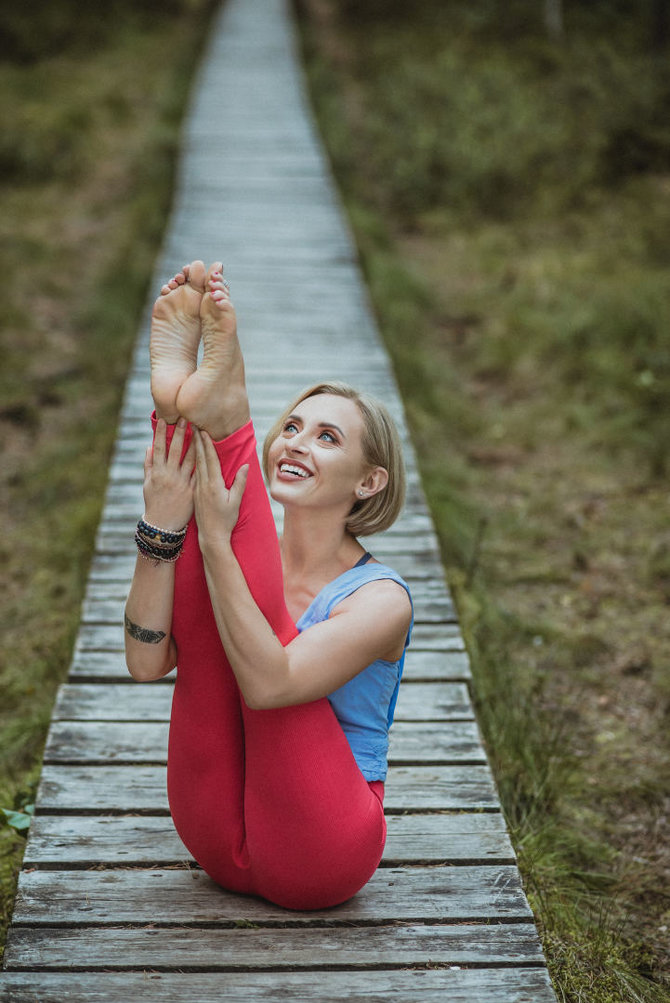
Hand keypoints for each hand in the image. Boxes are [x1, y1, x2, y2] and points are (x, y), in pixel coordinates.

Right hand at [143, 418, 194, 529]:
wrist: (163, 526)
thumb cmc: (154, 503)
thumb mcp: (147, 484)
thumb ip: (148, 465)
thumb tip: (149, 447)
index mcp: (157, 473)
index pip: (160, 448)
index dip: (162, 434)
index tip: (164, 420)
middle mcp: (169, 476)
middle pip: (175, 450)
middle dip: (179, 433)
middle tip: (184, 418)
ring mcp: (181, 483)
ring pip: (189, 459)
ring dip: (194, 443)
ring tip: (198, 430)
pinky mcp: (192, 490)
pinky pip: (199, 473)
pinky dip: (202, 462)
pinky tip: (207, 451)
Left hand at [193, 428, 248, 549]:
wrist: (211, 536)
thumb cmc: (226, 520)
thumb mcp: (236, 501)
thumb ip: (240, 483)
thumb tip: (246, 466)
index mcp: (214, 485)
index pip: (209, 460)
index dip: (206, 444)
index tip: (202, 430)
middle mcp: (203, 485)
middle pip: (199, 459)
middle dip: (196, 441)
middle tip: (191, 426)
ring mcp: (197, 489)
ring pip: (194, 465)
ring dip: (192, 450)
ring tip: (189, 436)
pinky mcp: (194, 494)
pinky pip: (192, 474)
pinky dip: (190, 463)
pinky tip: (188, 457)